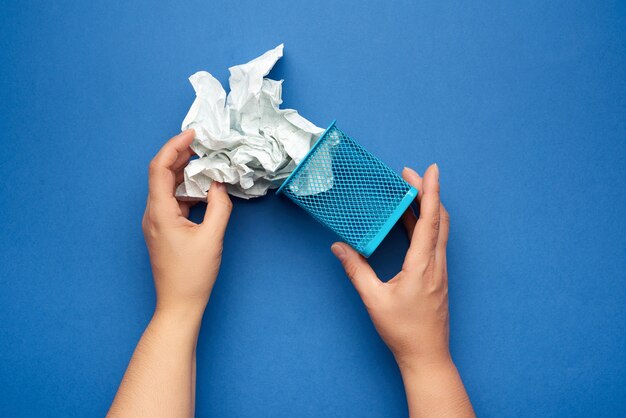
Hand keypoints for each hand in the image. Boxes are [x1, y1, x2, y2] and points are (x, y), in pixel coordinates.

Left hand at [142, 129, 232, 316]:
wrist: (179, 305)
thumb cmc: (193, 275)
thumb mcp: (212, 237)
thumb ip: (219, 206)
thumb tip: (219, 184)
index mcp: (159, 212)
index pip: (159, 168)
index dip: (174, 146)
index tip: (193, 134)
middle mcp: (152, 214)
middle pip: (161, 174)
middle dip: (181, 156)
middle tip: (204, 144)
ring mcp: (156, 222)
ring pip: (168, 188)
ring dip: (186, 174)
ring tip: (208, 164)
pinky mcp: (163, 230)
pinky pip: (173, 202)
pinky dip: (188, 191)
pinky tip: (205, 191)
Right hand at [331, 164, 448, 365]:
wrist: (427, 356)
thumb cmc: (403, 331)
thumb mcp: (374, 299)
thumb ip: (356, 270)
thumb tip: (340, 247)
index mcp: (422, 265)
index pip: (429, 220)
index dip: (430, 191)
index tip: (430, 169)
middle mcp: (435, 263)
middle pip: (438, 218)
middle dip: (427, 192)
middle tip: (410, 175)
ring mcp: (439, 270)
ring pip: (439, 229)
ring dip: (427, 207)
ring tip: (408, 192)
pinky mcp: (437, 276)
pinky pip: (434, 242)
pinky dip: (425, 224)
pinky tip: (410, 222)